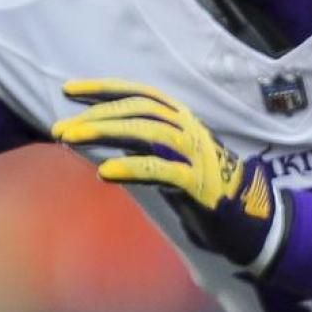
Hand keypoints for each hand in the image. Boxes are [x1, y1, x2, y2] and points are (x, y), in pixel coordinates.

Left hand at [52, 79, 288, 273]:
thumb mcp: (168, 159)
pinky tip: (104, 173)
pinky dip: (131, 168)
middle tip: (60, 128)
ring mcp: (196, 155)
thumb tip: (90, 135)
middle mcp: (189, 129)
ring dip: (104, 133)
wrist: (251, 222)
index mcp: (181, 119)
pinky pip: (161, 171)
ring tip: (70, 140)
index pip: (139, 94)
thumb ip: (139, 144)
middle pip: (137, 111)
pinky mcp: (199, 184)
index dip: (104, 88)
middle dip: (95, 116)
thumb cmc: (201, 189)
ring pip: (146, 133)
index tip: (68, 90)